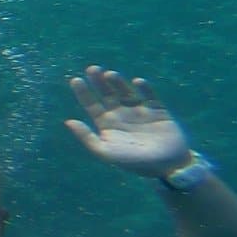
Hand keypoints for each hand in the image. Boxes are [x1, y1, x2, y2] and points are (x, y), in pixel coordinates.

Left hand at [64, 67, 194, 176]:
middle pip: (107, 94)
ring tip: (110, 74)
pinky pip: (150, 96)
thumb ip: (87, 138)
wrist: (167, 167)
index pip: (92, 105)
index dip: (83, 93)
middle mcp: (121, 115)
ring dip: (118, 82)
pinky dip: (145, 88)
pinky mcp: (158, 111)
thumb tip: (68, 121)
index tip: (75, 80)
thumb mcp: (107, 152)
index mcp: (107, 124)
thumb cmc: (134, 163)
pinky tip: (138, 82)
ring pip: (126, 91)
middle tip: (92, 69)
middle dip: (98, 82)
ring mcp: (140, 111)